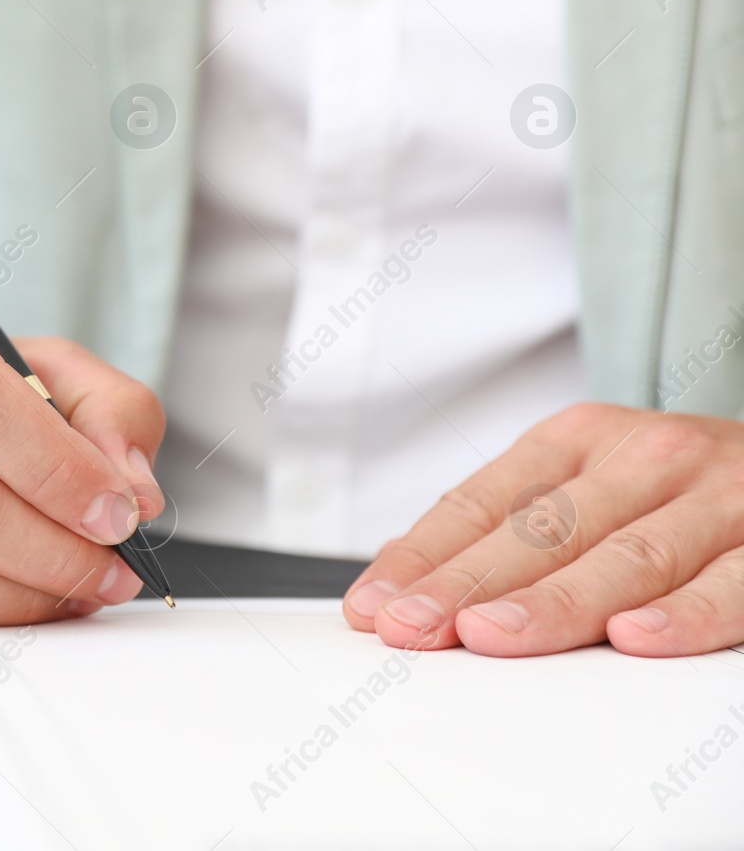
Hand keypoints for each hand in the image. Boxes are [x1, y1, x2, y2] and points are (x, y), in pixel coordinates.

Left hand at [343, 403, 743, 656]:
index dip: (424, 556)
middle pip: (541, 530)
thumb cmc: (678, 494)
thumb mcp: (592, 488)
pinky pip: (731, 584)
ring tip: (491, 636)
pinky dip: (685, 614)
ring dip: (553, 602)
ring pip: (626, 556)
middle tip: (410, 627)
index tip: (372, 606)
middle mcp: (644, 457)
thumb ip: (514, 535)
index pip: (482, 503)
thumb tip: (404, 594)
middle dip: (465, 583)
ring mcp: (717, 497)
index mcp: (580, 439)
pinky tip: (637, 639)